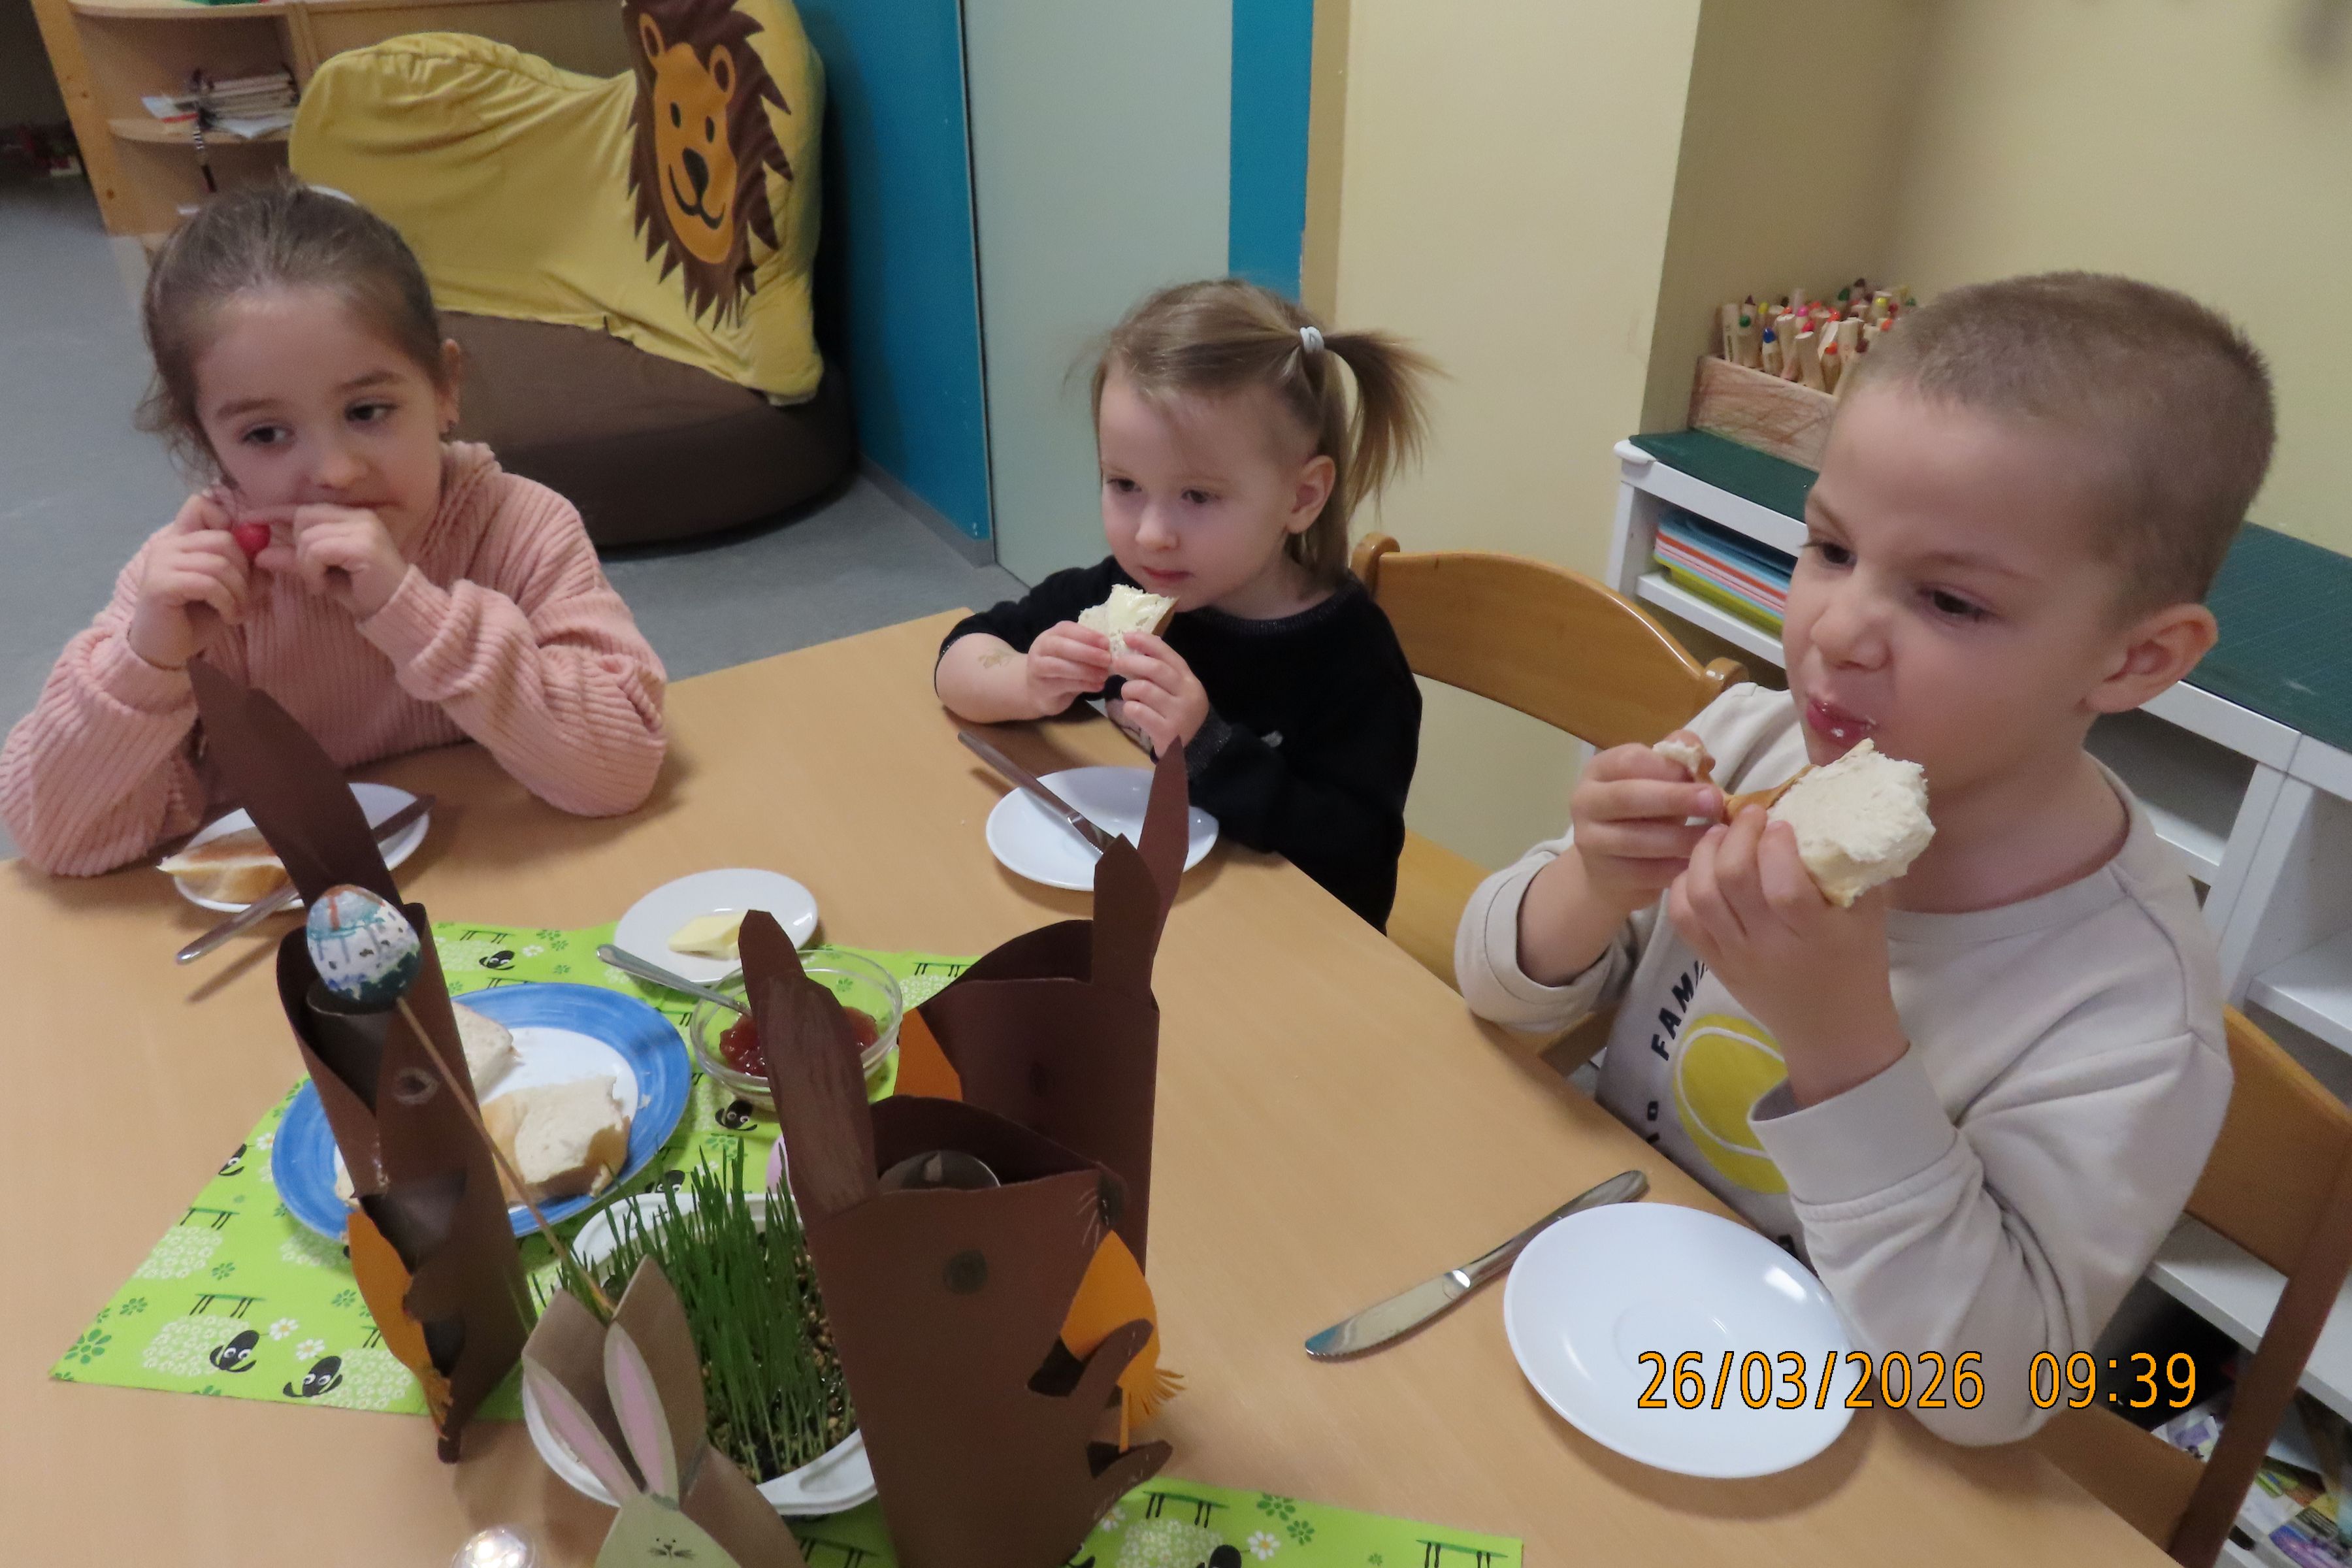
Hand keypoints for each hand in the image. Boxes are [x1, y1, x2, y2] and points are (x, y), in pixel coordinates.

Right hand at [126, 493, 253, 669]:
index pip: (202, 505)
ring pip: (219, 563)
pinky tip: (229, 617)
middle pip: (224, 538)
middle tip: (246, 598)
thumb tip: (268, 554)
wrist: (166, 649)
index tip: (242, 558)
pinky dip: (227, 603)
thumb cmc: (197, 618)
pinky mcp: (159, 584)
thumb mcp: (231, 591)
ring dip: (239, 593)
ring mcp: (160, 562)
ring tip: (237, 611)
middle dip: (246, 571)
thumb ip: (248, 569)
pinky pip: (208, 584)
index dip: (230, 524)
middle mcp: (168, 544)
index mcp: (182, 539)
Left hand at [251, 504, 408, 617]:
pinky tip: (325, 586)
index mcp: (352, 518)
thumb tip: (260, 555)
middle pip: (303, 518)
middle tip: (311, 573)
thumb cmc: (362, 593)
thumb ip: (295, 560)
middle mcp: (359, 517)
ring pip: (307, 537)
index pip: (305, 509)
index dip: (275, 513)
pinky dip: (313, 571)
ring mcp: (363, 529)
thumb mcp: (322, 574)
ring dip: (305, 565)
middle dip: (297, 547)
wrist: (395, 610)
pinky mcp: (362, 545)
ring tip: (321, 583)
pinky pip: (317, 551)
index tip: (249, 518)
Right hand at [1020, 621, 1114, 716]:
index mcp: (1051, 635)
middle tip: (1107, 659)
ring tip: (1104, 675)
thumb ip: (1087, 648)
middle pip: (1061, 646)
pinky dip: (1083, 685)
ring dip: (1085, 670)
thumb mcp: (1072, 654)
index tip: (1106, 643)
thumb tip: (1112, 649)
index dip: (1087, 635)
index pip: (1066, 629)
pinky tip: (1097, 686)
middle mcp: (1041, 648)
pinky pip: (1063, 685)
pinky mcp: (1042, 688)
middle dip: (1087, 652)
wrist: (1038, 691)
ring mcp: (1037, 668)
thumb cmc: (1061, 668)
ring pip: (1059, 667)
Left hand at [1109, 632, 1207, 756]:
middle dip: (1131, 662)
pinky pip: (1139, 711)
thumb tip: (1134, 647)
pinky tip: (1131, 710)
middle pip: (1155, 668)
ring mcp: (1179, 713)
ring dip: (1128, 689)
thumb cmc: (1177, 714)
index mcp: (1189, 679)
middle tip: (1116, 663)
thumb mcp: (1176, 690)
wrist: (1193, 749)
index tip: (1127, 636)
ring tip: (1128, 695)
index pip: (1167, 654)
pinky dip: (1129, 707)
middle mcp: (1187, 694)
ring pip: (1143, 689)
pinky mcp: (1167, 731)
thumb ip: (1161, 672)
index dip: (1146, 642)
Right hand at [1568, 741, 1722, 916]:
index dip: (1667, 767)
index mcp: (1599, 769)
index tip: (1704, 774)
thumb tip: (1703, 758)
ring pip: (1635, 839)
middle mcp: (1585, 801)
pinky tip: (1698, 863)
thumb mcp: (1658, 781)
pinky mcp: (1603, 874)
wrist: (1612, 865)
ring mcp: (1589, 840)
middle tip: (1715, 802)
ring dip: (1680, 838)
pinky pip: (1643, 872)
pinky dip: (1674, 867)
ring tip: (1713, 836)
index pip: (1629, 761)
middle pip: (1627, 797)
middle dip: (1675, 798)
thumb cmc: (1644, 812)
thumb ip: (1678, 760)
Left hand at [1667, 806, 1905, 1104]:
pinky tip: (1700, 866)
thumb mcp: (1869, 916)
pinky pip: (1681, 919)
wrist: (1832, 1031)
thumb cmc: (1858, 965)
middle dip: (1735, 836)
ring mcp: (1734, 957)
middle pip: (1732, 882)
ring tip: (1720, 833)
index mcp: (1814, 936)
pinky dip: (1682, 885)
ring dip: (1704, 854)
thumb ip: (1851, 868)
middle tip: (1747, 814)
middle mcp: (1767, 947)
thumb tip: (1831, 811)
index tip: (1781, 821)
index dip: (1776, 846)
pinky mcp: (1713, 963)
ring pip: (1699, 897)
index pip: (1783, 886)